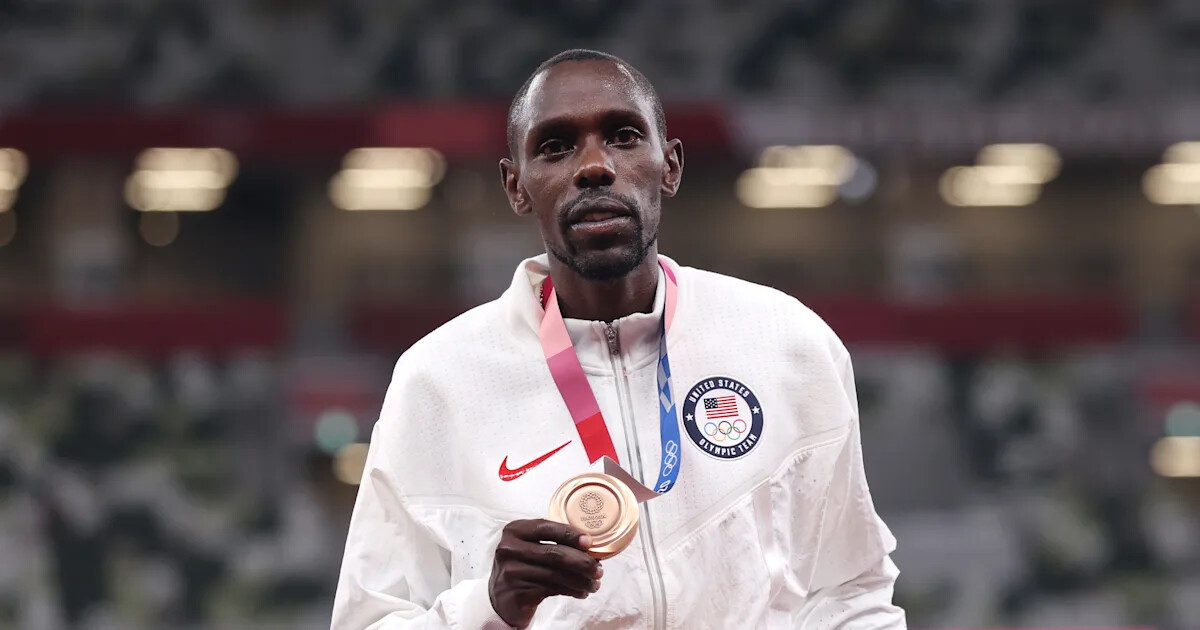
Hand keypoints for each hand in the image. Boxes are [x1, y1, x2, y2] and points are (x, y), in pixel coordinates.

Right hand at [489, 519, 603, 626]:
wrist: (500, 598)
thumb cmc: (521, 567)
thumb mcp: (528, 547)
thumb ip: (551, 541)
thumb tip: (589, 546)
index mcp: (514, 531)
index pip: (545, 527)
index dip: (570, 534)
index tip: (589, 542)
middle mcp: (509, 549)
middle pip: (554, 553)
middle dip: (581, 561)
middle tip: (598, 569)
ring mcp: (512, 572)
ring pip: (556, 574)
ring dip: (581, 580)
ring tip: (594, 583)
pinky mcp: (518, 592)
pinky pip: (553, 590)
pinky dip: (572, 591)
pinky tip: (581, 592)